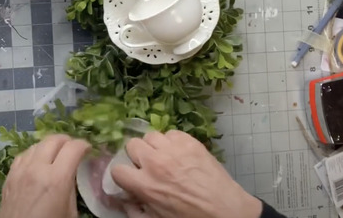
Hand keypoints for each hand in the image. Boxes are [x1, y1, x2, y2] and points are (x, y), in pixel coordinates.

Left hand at [0, 134, 90, 217]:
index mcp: (56, 179)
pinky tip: (38, 162)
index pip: (73, 148)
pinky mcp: (9, 176)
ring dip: (50, 146)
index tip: (88, 150)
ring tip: (57, 155)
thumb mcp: (70, 213)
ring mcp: (20, 171)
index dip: (84, 145)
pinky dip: (34, 153)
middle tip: (74, 149)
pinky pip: (23, 155)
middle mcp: (37, 169)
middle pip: (54, 139)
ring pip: (37, 144)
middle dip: (67, 141)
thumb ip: (72, 188)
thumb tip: (73, 173)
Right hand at [111, 130, 261, 217]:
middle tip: (148, 165)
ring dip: (154, 146)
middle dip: (137, 155)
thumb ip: (134, 211)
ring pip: (150, 135)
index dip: (122, 174)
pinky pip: (171, 133)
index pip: (117, 169)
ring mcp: (173, 149)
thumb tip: (123, 200)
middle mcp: (155, 163)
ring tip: (163, 156)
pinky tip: (179, 153)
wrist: (226, 211)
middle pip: (132, 145)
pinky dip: (172, 141)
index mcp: (145, 185)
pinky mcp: (189, 142)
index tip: (131, 178)